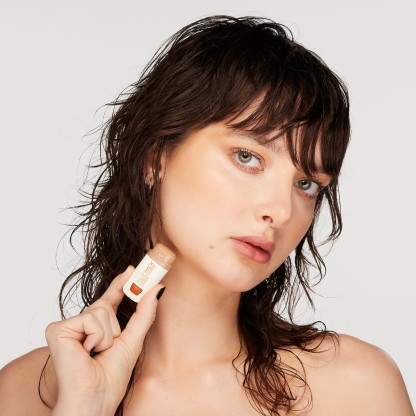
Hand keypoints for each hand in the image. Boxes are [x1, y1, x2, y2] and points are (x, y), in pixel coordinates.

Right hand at [45, 266, 163, 415]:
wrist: (94, 398)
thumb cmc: (110, 377)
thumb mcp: (134, 339)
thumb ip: (144, 313)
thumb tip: (158, 288)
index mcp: (96, 328)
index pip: (109, 300)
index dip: (119, 284)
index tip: (130, 269)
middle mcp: (80, 325)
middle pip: (106, 304)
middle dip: (116, 326)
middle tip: (109, 348)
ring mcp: (68, 326)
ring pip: (101, 310)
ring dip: (108, 335)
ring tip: (96, 354)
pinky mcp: (58, 329)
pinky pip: (91, 318)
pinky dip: (97, 336)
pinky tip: (86, 352)